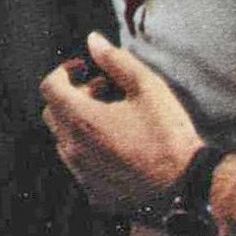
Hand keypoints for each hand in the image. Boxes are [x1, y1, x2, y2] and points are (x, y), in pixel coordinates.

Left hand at [40, 32, 203, 215]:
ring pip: (65, 141)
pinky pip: (80, 167)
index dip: (64, 71)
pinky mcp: (95, 194)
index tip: (85, 68)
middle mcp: (74, 149)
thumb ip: (116, 60)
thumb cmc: (168, 134)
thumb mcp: (147, 87)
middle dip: (72, 96)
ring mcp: (82, 175)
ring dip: (80, 124)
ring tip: (115, 118)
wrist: (186, 186)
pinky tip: (121, 148)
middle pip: (52, 113)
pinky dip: (91, 151)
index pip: (50, 87)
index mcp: (82, 120)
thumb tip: (93, 40)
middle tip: (104, 91)